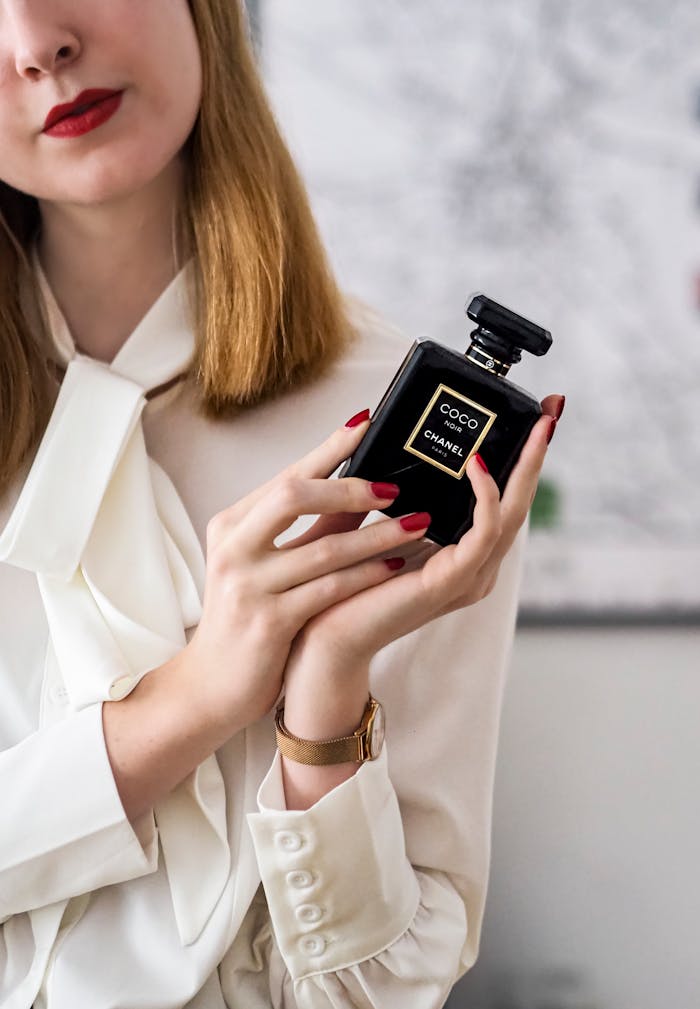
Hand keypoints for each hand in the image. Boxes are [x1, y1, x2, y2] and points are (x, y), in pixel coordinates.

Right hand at [178, 413, 438, 731]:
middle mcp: (235, 548)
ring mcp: (248, 586)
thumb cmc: (247, 616)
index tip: (366, 423)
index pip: (286, 476)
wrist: (213, 682)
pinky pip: (328, 591)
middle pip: (292, 496)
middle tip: (396, 486)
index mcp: (232, 524)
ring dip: (377, 534)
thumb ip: (308, 526)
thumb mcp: (267, 562)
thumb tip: (360, 483)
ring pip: (323, 548)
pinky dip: (367, 576)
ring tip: (417, 523)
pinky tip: (397, 566)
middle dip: (349, 486)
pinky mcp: (268, 622)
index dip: (328, 449)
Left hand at [283, 394, 563, 684]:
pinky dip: (487, 496)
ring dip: (525, 467)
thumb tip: (392, 444)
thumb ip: (394, 495)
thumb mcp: (376, 525)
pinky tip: (479, 466)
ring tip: (536, 428)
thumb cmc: (345, 584)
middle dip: (535, 454)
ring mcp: (469, 576)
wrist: (325, 635)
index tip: (535, 417)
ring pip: (512, 513)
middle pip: (519, 501)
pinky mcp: (453, 581)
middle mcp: (475, 566)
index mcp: (462, 554)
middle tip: (552, 410)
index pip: (502, 499)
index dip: (521, 460)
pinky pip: (484, 532)